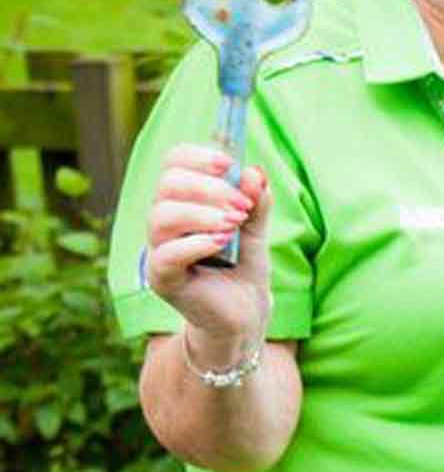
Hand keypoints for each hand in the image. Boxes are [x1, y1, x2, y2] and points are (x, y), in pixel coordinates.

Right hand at [144, 145, 272, 359]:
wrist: (244, 314)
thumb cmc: (243, 268)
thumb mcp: (256, 230)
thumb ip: (257, 203)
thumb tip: (255, 173)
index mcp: (183, 202)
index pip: (174, 164)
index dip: (198, 157)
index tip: (229, 164)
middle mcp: (164, 223)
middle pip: (168, 184)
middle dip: (209, 188)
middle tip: (242, 206)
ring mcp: (159, 250)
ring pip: (162, 216)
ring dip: (203, 214)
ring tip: (234, 225)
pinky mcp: (163, 278)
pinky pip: (166, 255)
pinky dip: (195, 244)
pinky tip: (221, 243)